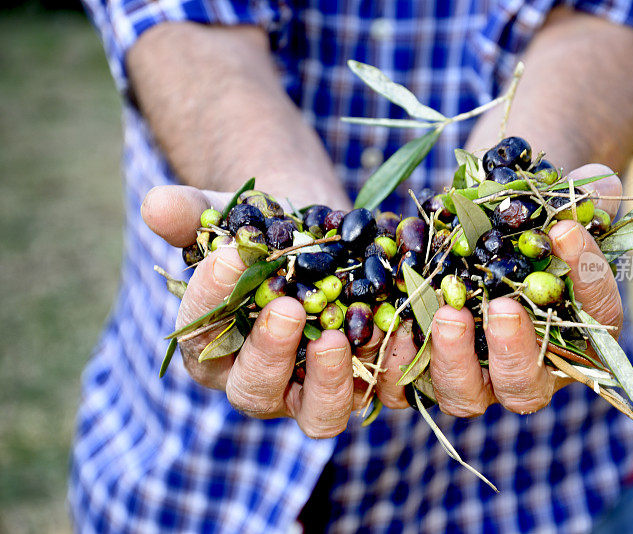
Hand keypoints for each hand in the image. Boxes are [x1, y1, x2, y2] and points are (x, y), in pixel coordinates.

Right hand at [142, 186, 382, 438]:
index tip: (223, 257)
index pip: (200, 336)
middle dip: (269, 355)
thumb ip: (196, 213)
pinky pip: (386, 394)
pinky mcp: (372, 381)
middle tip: (287, 310)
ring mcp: (319, 389)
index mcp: (217, 347)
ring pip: (321, 414)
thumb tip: (155, 204)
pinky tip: (406, 327)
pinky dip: (396, 367)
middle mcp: (265, 381)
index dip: (208, 301)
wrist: (325, 236)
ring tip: (340, 335)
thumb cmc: (268, 230)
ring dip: (332, 380)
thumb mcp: (234, 214)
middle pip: (256, 392)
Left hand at [373, 164, 623, 416]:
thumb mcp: (550, 202)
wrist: (469, 231)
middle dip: (516, 350)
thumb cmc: (520, 222)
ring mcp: (468, 377)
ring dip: (455, 357)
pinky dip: (397, 355)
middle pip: (526, 386)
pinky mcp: (418, 371)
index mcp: (572, 335)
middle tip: (503, 307)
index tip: (565, 231)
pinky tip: (391, 319)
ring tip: (448, 311)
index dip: (589, 278)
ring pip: (464, 395)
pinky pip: (406, 384)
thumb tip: (597, 182)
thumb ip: (578, 194)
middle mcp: (522, 370)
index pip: (596, 317)